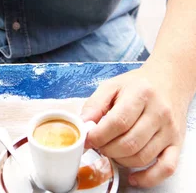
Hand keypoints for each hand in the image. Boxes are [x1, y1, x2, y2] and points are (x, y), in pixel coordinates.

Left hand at [80, 62, 187, 187]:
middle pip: (129, 143)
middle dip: (108, 149)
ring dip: (121, 160)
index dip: (99, 135)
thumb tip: (82, 124)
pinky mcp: (177, 144)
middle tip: (99, 145)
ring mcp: (169, 130)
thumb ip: (95, 104)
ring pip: (143, 157)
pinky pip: (166, 169)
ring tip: (112, 151)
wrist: (168, 81)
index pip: (118, 122)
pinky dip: (148, 178)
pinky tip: (133, 176)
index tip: (88, 139)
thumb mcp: (113, 85)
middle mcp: (159, 112)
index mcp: (141, 94)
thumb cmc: (138, 85)